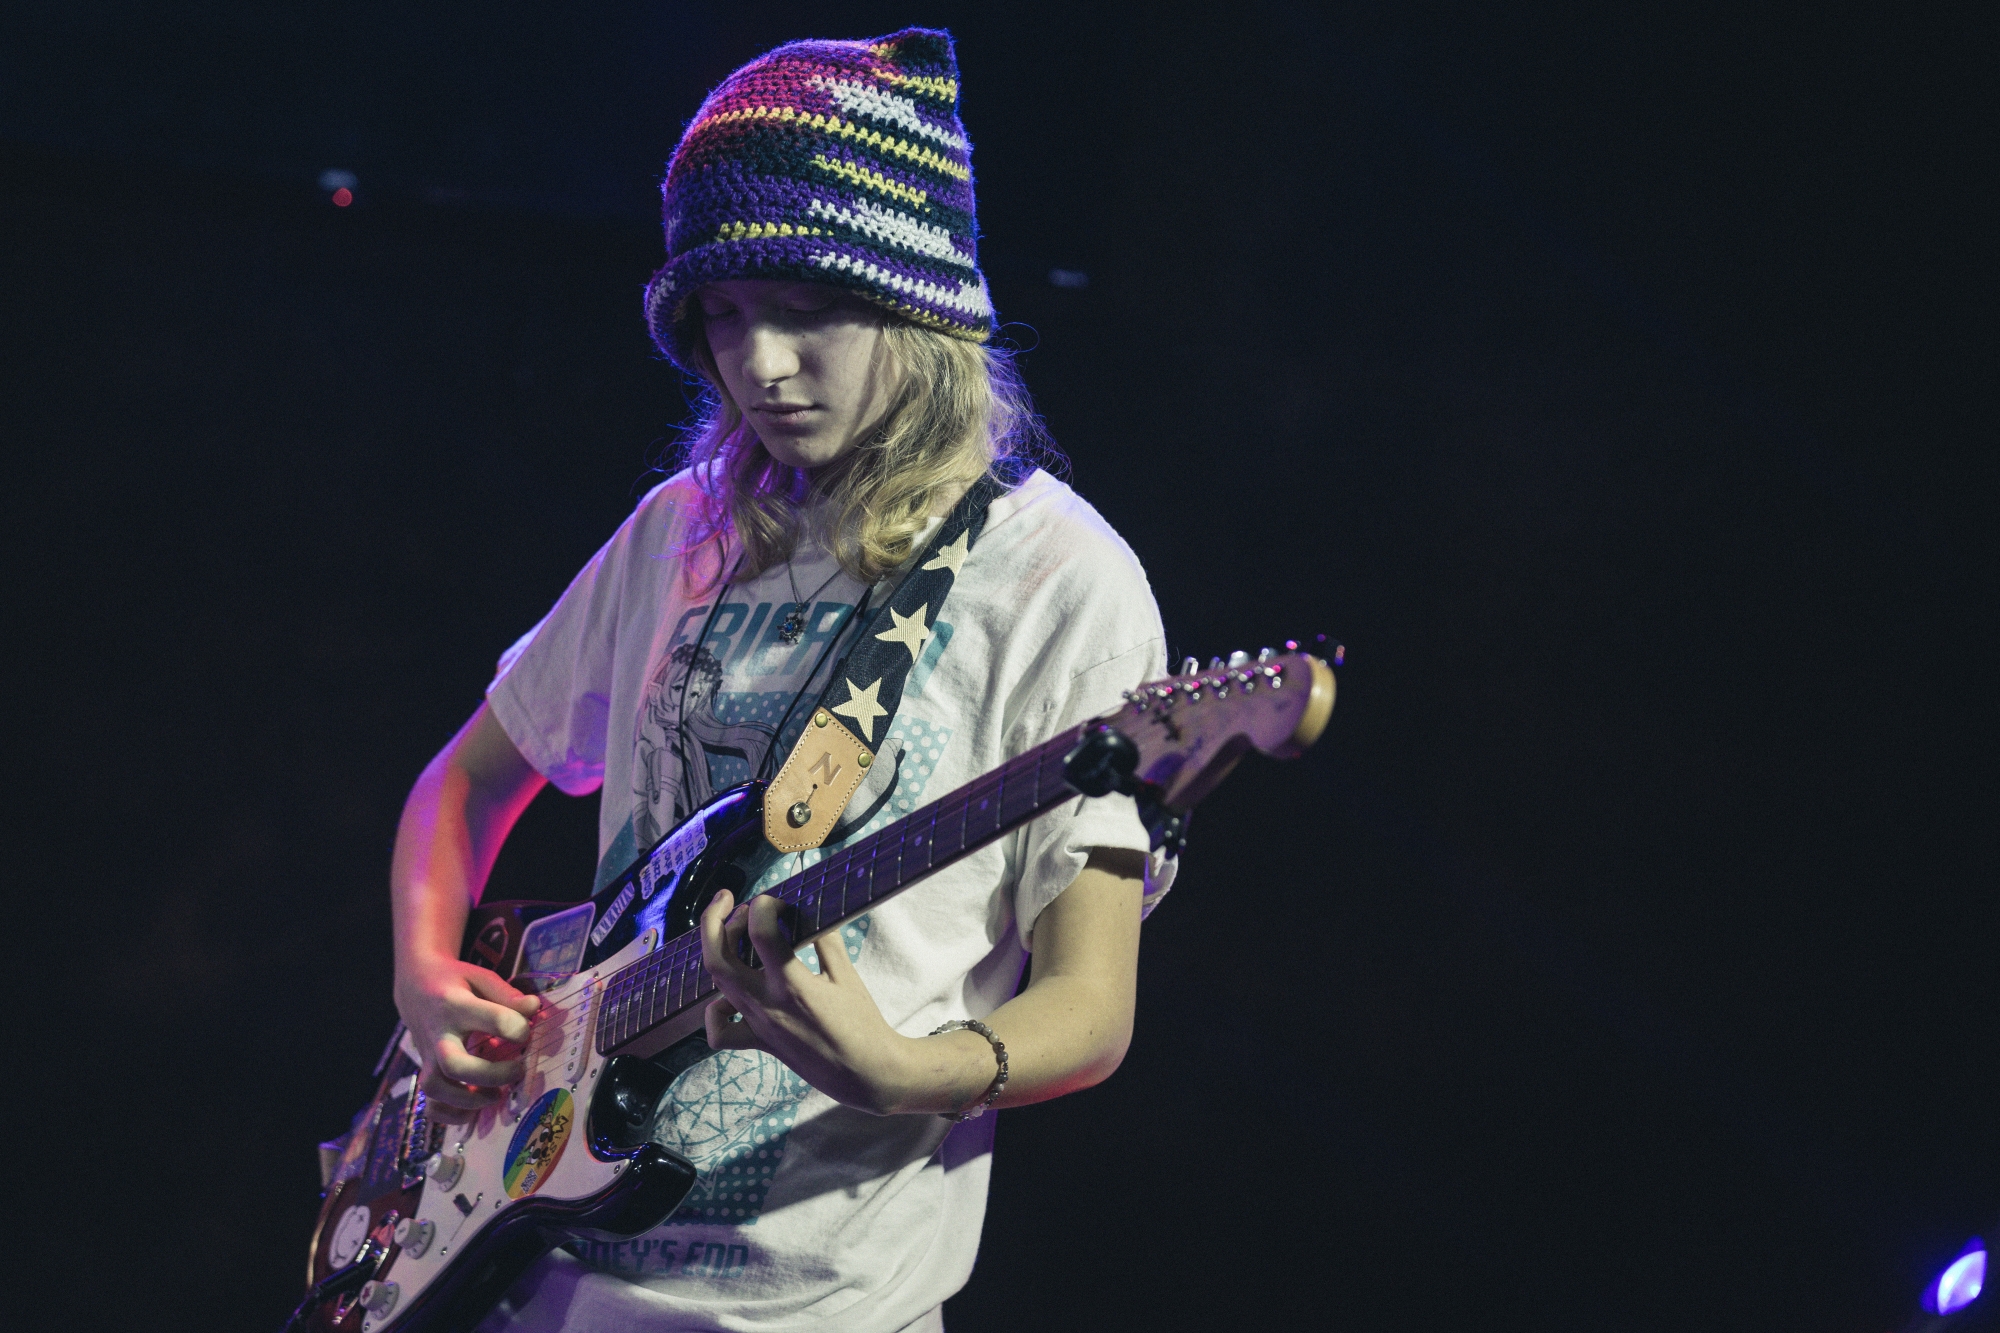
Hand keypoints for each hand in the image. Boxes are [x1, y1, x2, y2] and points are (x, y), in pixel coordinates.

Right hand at [394, 953, 540, 1120]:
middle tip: (517, 1070)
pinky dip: (450, 1116)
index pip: (492, 1019)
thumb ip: (507, 995)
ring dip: (470, 1099)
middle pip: (455, 1064)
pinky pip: (429, 1106)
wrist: (415, 988)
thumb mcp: (481, 978)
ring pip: (437, 1088)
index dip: (517, 1028)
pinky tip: (473, 1112)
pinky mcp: (426, 1072)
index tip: (526, 1031)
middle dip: (492, 1074)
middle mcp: (438, 1034)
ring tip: (496, 1094)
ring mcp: (428, 1057)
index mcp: (455, 1005)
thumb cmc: (456, 982)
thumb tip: (534, 1008)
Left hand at [699, 891, 986, 1115]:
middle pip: (718, 958)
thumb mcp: (846, 975)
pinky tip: (729, 994)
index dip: (765, 906)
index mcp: (794, 985)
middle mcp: (767, 1004)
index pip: (761, 933)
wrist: (864, 1073)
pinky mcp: (758, 1042)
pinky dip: (715, 1009)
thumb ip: (824, 939)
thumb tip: (808, 909)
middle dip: (716, 920)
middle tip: (731, 899)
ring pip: (717, 983)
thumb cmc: (861, 1022)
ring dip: (719, 949)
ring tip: (735, 930)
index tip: (779, 902)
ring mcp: (758, 1025)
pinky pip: (720, 1031)